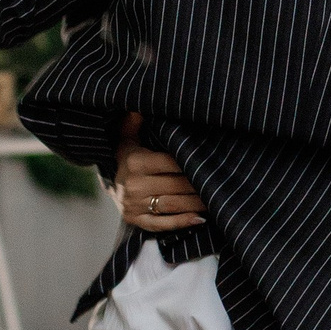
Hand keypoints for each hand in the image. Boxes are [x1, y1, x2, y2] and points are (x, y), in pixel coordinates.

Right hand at [114, 114, 205, 233]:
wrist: (111, 186)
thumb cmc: (128, 158)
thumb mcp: (128, 138)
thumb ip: (135, 122)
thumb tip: (140, 105)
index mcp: (135, 162)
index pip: (169, 162)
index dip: (190, 163)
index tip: (210, 163)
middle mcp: (134, 184)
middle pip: (174, 185)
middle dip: (198, 185)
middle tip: (219, 183)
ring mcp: (134, 205)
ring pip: (172, 204)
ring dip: (196, 203)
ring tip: (215, 200)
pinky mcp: (137, 221)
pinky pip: (162, 224)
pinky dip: (182, 222)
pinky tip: (200, 219)